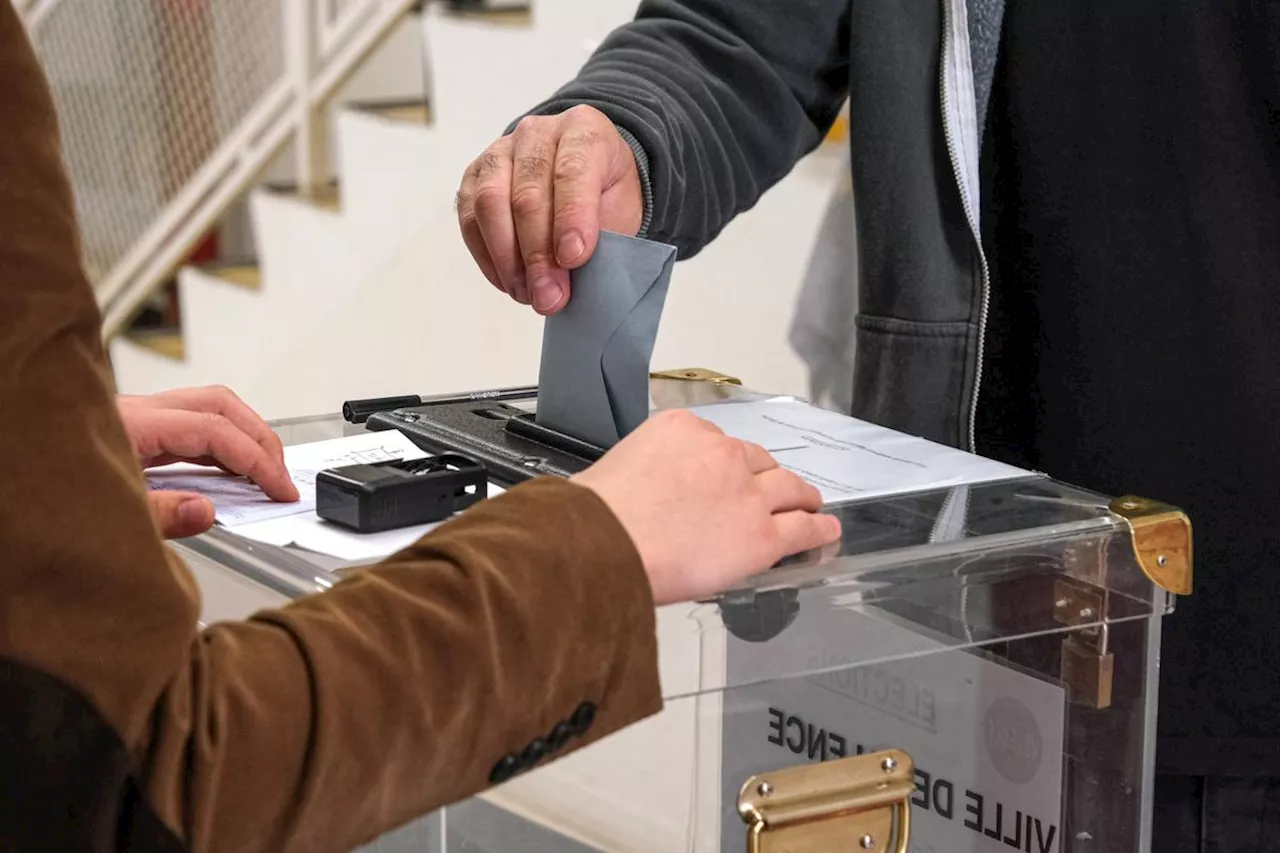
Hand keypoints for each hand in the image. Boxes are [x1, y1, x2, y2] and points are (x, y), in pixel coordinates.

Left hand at [117, 386, 299, 538]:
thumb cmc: (40, 504)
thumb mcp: (105, 518)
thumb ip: (157, 514)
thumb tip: (206, 510)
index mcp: (130, 425)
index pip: (214, 430)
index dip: (256, 460)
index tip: (280, 489)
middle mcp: (135, 412)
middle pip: (219, 405)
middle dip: (260, 440)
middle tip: (279, 478)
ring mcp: (135, 418)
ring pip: (208, 410)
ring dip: (243, 438)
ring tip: (261, 475)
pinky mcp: (135, 431)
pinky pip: (191, 427)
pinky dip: (220, 446)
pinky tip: (228, 473)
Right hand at [456, 105, 643, 314]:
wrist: (583, 175)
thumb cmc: (604, 195)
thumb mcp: (622, 210)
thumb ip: (603, 237)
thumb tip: (569, 277)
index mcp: (584, 131)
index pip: (573, 171)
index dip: (571, 218)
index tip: (573, 259)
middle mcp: (537, 134)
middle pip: (528, 194)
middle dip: (538, 254)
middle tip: (549, 297)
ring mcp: (500, 152)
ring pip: (490, 203)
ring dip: (507, 259)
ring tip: (527, 295)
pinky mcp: (474, 177)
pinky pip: (469, 218)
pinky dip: (488, 257)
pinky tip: (509, 282)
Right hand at [572, 410, 841, 605]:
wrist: (603, 545)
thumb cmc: (594, 517)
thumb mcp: (611, 471)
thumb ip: (639, 476)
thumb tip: (637, 496)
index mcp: (679, 430)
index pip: (713, 442)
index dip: (722, 465)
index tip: (721, 477)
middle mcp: (720, 454)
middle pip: (756, 461)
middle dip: (762, 476)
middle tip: (767, 490)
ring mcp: (747, 494)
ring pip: (787, 489)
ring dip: (801, 496)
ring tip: (809, 504)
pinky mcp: (761, 535)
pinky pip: (801, 529)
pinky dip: (818, 529)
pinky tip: (825, 531)